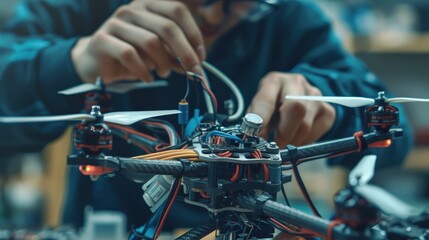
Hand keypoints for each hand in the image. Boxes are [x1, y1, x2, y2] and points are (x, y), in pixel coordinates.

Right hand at [71, 0, 204, 83]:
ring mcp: (116, 22)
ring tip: (164, 73)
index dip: (193, 33)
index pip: (177, 11)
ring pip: (151, 41)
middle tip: (193, 70)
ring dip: (163, 62)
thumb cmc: (132, 54)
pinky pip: (129, 54)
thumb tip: (197, 66)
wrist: (96, 62)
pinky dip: (143, 70)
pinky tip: (147, 78)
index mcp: (148, 5)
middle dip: (185, 52)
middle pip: (168, 27)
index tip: (200, 55)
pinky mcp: (102, 39)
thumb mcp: (159, 53)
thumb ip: (177, 56)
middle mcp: (132, 9)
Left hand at [247, 72, 335, 146]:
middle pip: (296, 107)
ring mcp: (315, 95)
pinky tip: (298, 136)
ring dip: (293, 139)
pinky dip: (306, 140)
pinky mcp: (328, 110)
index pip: (266, 100)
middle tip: (276, 144)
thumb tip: (256, 141)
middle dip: (284, 132)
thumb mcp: (257, 110)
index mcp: (274, 81)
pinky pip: (318, 131)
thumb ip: (255, 123)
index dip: (261, 121)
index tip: (256, 137)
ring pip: (306, 124)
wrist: (290, 98)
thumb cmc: (270, 107)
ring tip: (285, 140)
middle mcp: (296, 83)